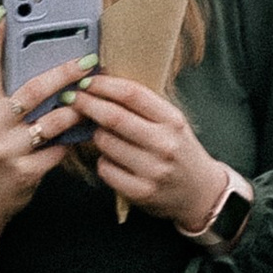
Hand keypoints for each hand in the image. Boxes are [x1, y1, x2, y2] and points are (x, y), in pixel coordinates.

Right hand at [0, 15, 92, 272]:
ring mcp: (7, 149)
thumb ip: (6, 100)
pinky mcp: (25, 171)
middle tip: (88, 62)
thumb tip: (44, 74)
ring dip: (78, 111)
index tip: (4, 12)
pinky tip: (81, 137)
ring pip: (54, 120)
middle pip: (34, 89)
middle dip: (65, 73)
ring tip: (91, 103)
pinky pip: (60, 150)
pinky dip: (72, 143)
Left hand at [70, 73, 229, 226]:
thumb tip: (101, 82)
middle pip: (114, 118)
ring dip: (96, 134)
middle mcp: (165, 144)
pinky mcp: (141, 192)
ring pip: (105, 143)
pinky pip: (105, 168)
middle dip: (87, 104)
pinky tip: (112, 159)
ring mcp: (153, 170)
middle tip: (71, 97)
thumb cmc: (178, 150)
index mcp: (172, 120)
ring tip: (102, 133)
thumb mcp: (170, 122)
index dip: (104, 84)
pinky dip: (102, 160)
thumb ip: (142, 105)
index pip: (133, 95)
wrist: (201, 192)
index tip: (85, 80)